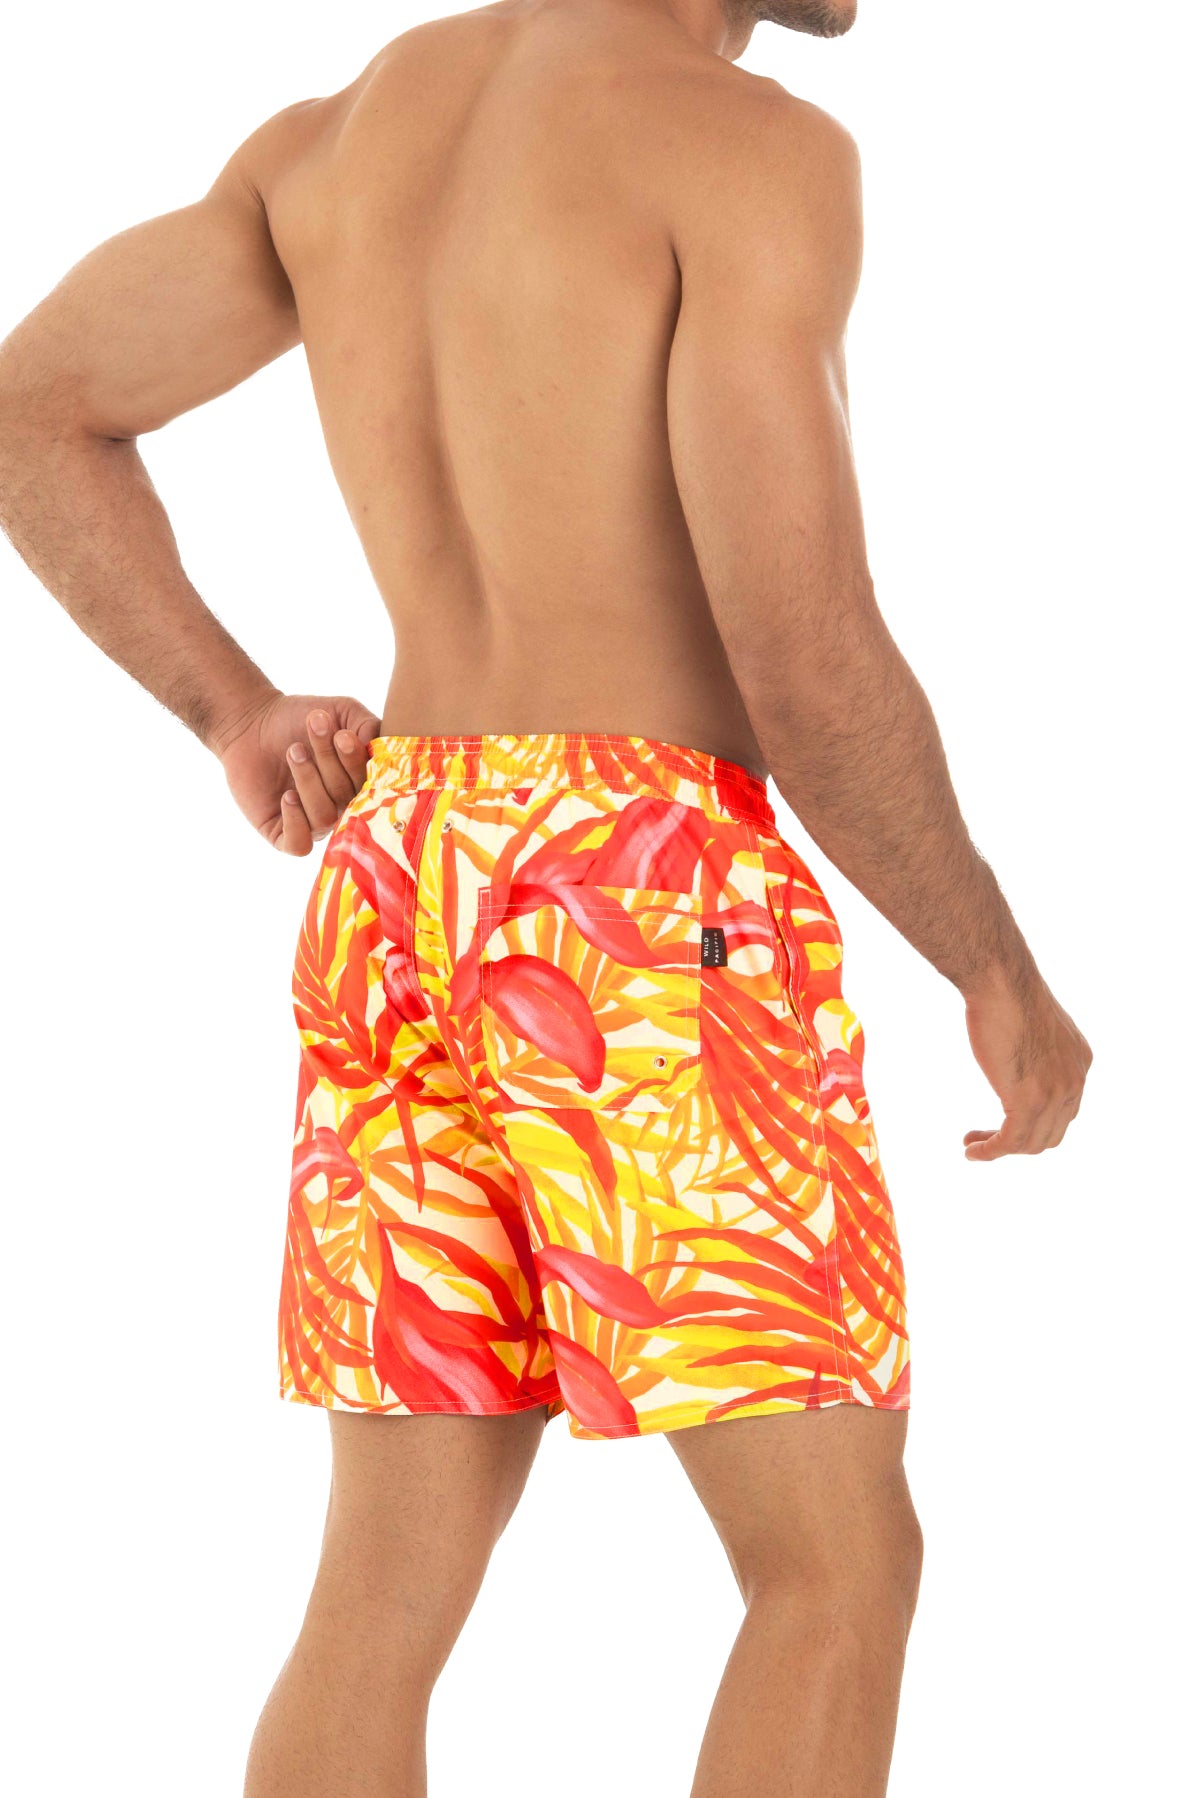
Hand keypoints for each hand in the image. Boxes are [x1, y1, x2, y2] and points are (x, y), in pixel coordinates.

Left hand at [216, 691, 380, 852]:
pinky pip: (300, 844)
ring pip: (324, 818)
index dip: (356, 763)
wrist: (252, 722)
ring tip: (293, 751)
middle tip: (311, 729)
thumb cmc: (300, 718)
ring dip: (308, 781)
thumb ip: (369, 726)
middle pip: (346, 798)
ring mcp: (312, 822)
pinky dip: (296, 821)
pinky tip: (286, 796)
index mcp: (359, 783)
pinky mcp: (282, 834)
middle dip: (328, 762)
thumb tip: (378, 752)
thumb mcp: (343, 711)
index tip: (340, 734)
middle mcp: (340, 807)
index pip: (370, 785)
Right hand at [961, 970, 1091, 1159]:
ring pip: (1032, 1143)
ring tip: (973, 1146)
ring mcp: (1055, 1094)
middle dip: (1019, 1140)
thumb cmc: (1007, 992)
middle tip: (987, 1137)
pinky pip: (1011, 1142)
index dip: (1035, 1121)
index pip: (1064, 1109)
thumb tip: (1020, 1059)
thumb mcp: (1035, 1025)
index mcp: (1079, 1062)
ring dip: (1001, 1149)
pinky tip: (972, 1152)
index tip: (1005, 1119)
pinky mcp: (1029, 1102)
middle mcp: (1075, 1081)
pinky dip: (990, 1152)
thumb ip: (1037, 1049)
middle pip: (1051, 1132)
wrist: (1001, 982)